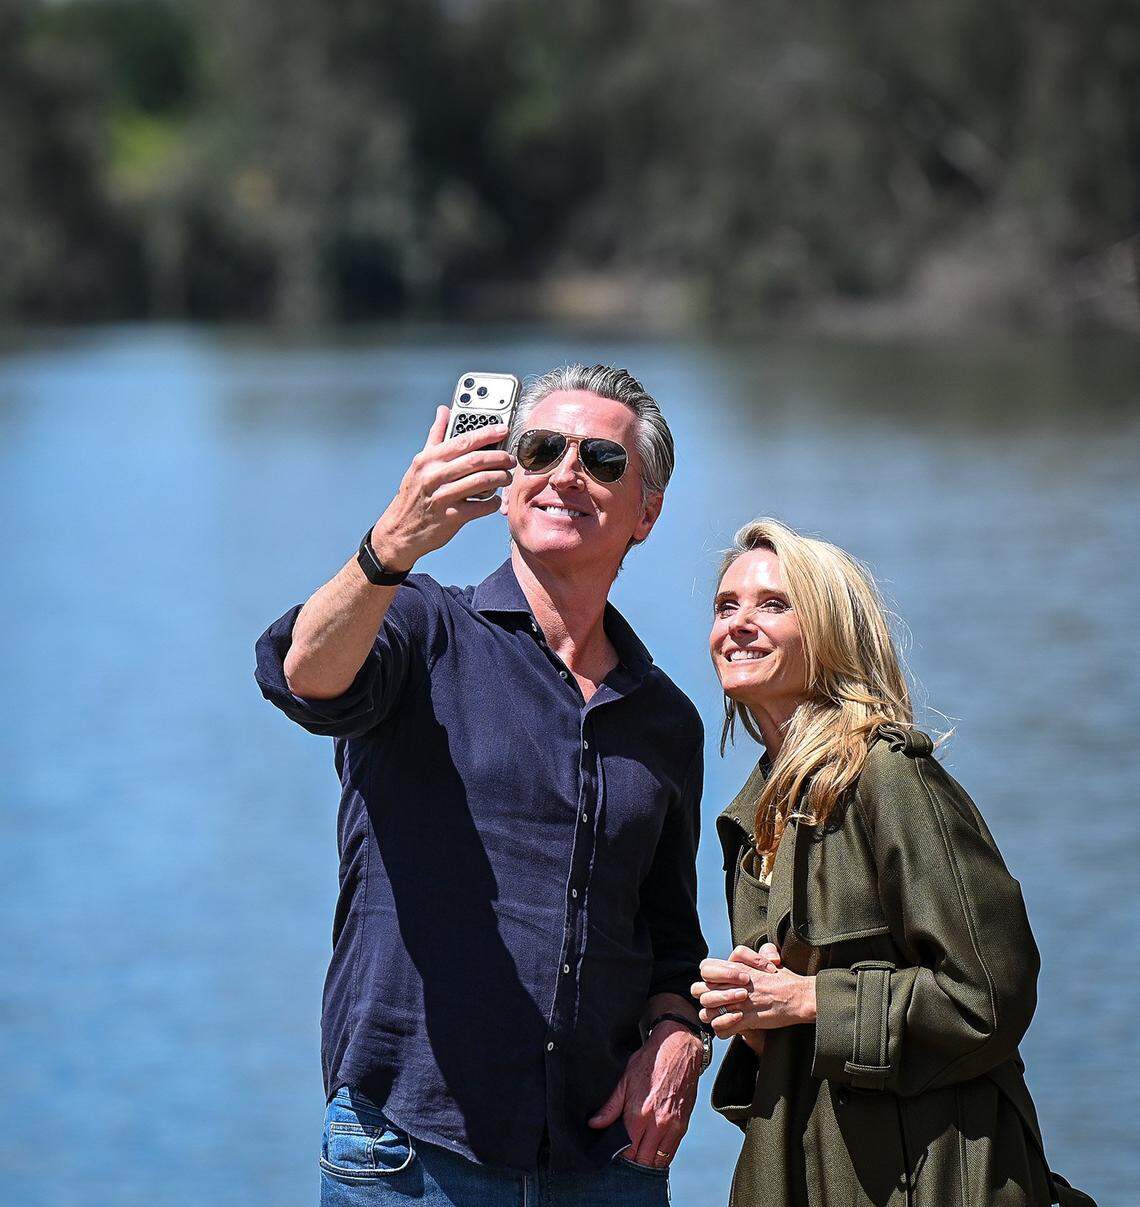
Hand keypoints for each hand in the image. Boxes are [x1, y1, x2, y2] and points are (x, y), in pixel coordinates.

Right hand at [370, 407, 514, 568]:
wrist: (399, 531)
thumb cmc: (413, 495)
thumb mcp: (420, 464)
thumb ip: (435, 436)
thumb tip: (443, 411)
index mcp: (427, 460)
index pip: (462, 441)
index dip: (487, 434)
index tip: (503, 430)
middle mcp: (433, 476)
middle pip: (475, 460)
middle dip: (499, 457)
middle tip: (510, 459)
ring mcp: (442, 497)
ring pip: (481, 482)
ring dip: (500, 478)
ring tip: (506, 477)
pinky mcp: (451, 518)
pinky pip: (481, 507)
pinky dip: (492, 502)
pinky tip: (494, 500)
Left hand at [587, 1020, 701, 1167]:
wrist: (678, 1049)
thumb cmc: (650, 1062)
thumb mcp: (625, 1081)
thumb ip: (610, 1107)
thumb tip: (594, 1124)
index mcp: (639, 1115)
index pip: (627, 1151)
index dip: (620, 1156)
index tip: (615, 1153)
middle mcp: (657, 1124)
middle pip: (642, 1160)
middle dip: (633, 1162)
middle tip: (625, 1158)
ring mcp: (672, 1126)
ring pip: (658, 1161)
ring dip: (647, 1163)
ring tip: (638, 1158)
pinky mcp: (683, 1125)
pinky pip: (671, 1152)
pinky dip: (661, 1157)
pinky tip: (652, 1153)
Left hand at [691, 946, 815, 1037]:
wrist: (799, 997)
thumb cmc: (783, 979)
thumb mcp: (763, 960)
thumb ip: (746, 958)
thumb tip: (735, 959)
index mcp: (736, 968)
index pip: (704, 968)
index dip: (708, 977)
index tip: (720, 983)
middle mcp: (733, 985)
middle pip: (699, 990)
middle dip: (706, 997)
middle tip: (720, 1002)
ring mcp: (738, 1003)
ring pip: (706, 1012)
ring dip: (713, 1015)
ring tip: (726, 1015)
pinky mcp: (746, 1021)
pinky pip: (720, 1029)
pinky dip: (723, 1030)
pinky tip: (733, 1026)